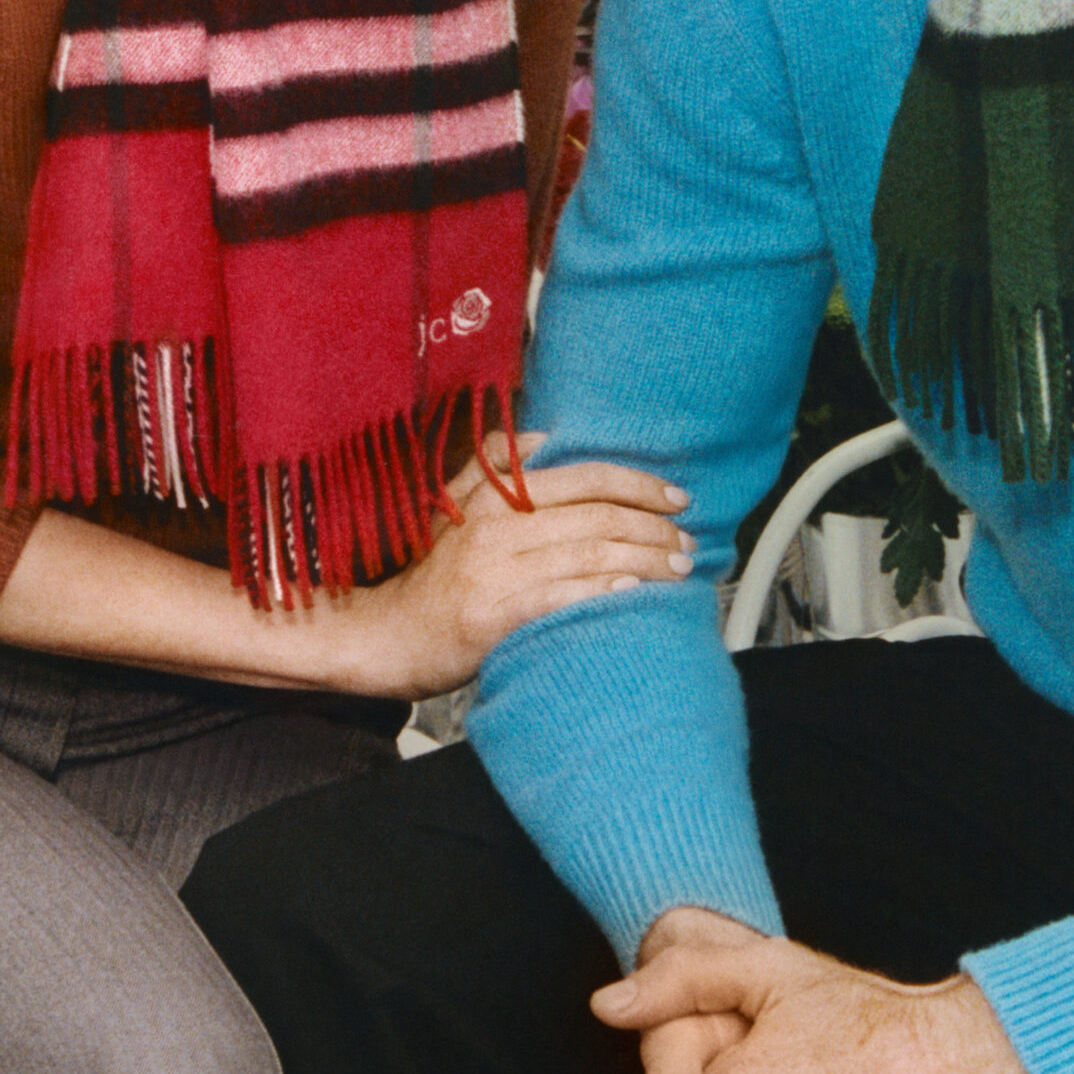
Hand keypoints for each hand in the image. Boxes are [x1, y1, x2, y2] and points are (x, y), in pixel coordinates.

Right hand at [338, 436, 694, 696]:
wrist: (385, 637)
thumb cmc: (430, 578)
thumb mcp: (452, 509)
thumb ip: (493, 467)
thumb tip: (542, 436)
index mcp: (496, 497)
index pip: (583, 478)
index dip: (638, 485)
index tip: (676, 498)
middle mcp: (497, 528)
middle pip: (597, 516)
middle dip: (655, 527)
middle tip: (688, 542)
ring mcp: (493, 572)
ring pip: (589, 554)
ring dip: (646, 560)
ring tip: (679, 571)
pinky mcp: (491, 617)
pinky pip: (559, 597)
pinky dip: (601, 592)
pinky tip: (632, 594)